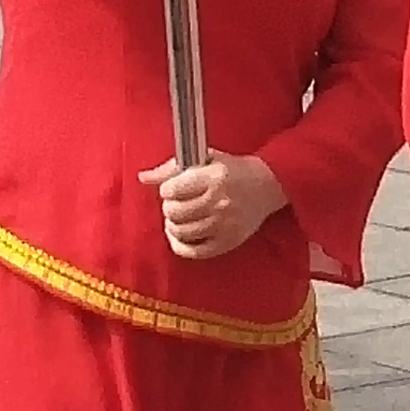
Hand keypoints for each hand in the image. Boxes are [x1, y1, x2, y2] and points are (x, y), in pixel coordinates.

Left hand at [141, 150, 289, 260]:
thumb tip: (143, 177)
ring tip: (177, 218)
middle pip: (174, 212)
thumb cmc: (232, 169)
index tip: (171, 189)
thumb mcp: (204, 159)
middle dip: (169, 207)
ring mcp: (224, 224)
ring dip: (173, 225)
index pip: (172, 190)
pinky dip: (181, 246)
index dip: (166, 190)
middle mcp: (219, 202)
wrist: (266, 185)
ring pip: (182, 232)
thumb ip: (171, 168)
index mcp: (213, 177)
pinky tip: (180, 236)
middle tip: (175, 203)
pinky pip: (195, 252)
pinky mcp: (228, 242)